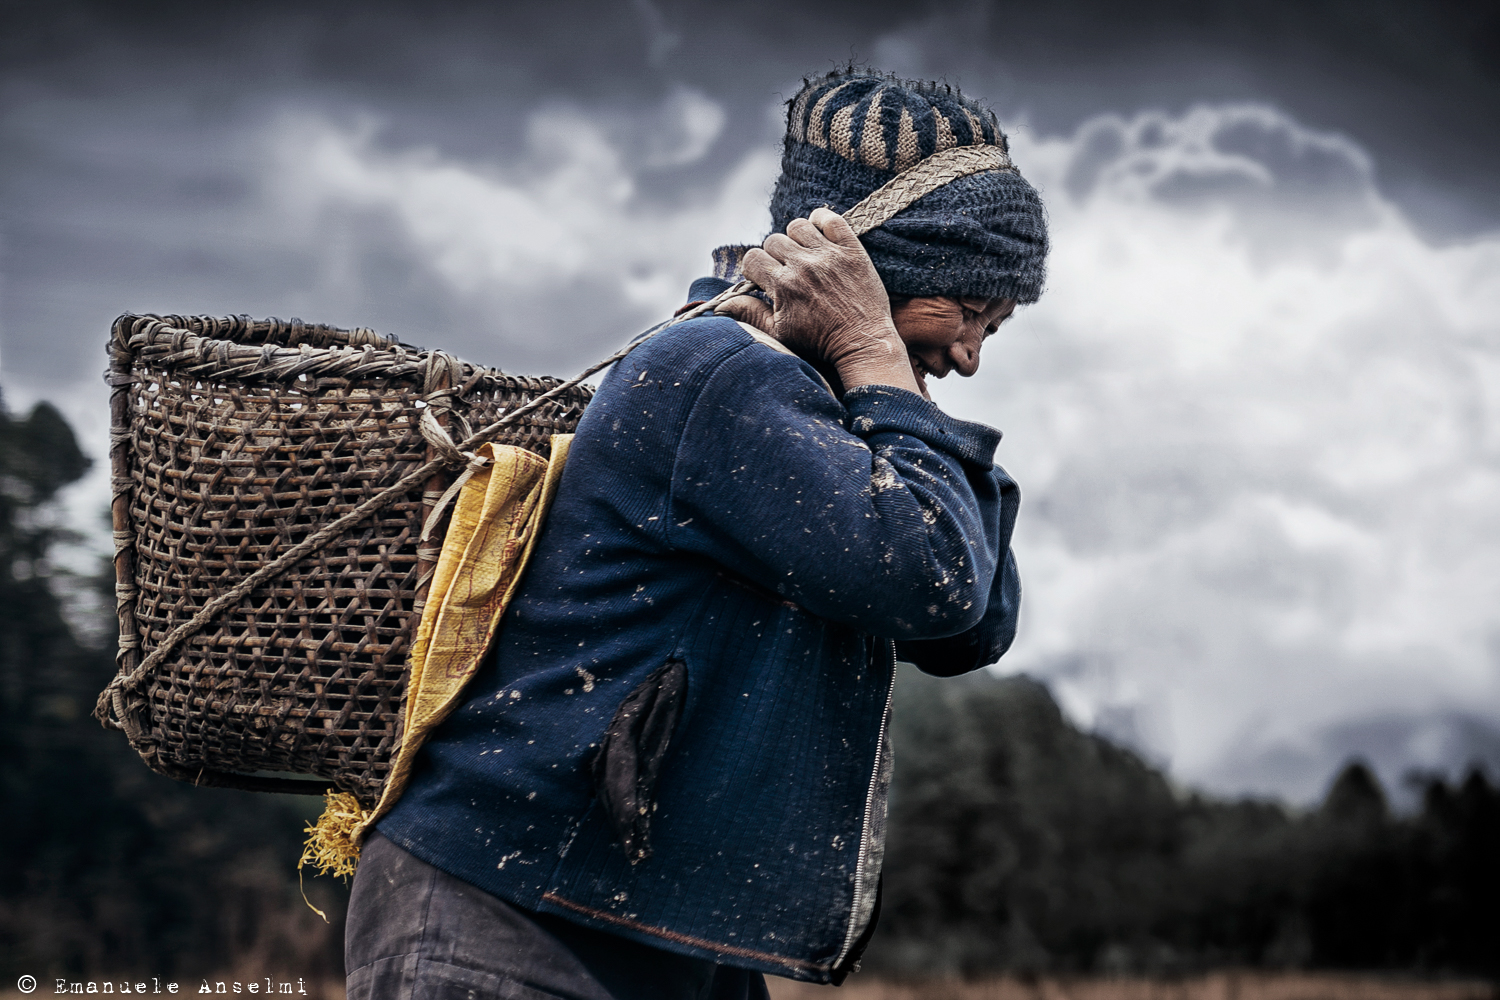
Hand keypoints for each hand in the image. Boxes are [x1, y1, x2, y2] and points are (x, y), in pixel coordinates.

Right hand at [735, 209, 920, 395]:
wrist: (862, 342)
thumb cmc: (819, 342)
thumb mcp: (779, 333)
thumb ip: (749, 313)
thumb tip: (721, 305)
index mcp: (783, 285)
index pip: (753, 258)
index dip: (756, 270)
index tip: (767, 281)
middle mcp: (804, 266)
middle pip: (773, 241)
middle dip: (776, 257)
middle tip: (788, 273)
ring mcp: (829, 255)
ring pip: (797, 226)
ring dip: (796, 239)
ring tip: (804, 257)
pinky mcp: (851, 250)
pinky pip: (830, 219)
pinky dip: (822, 221)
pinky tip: (821, 237)